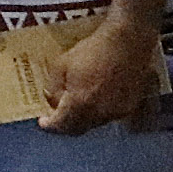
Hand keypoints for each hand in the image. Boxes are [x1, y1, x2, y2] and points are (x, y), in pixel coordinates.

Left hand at [37, 16, 158, 135]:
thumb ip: (53, 89)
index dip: (50, 125)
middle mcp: (100, 113)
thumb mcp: (61, 65)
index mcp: (81, 103)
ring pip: (94, 123)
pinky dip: (98, 112)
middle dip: (65, 124)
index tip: (43, 121)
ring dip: (82, 118)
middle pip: (78, 128)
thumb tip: (53, 103)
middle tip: (57, 116)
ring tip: (76, 105)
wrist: (126, 42)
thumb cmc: (92, 50)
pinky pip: (108, 116)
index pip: (62, 125)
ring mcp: (116, 112)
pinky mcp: (129, 107)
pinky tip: (95, 99)